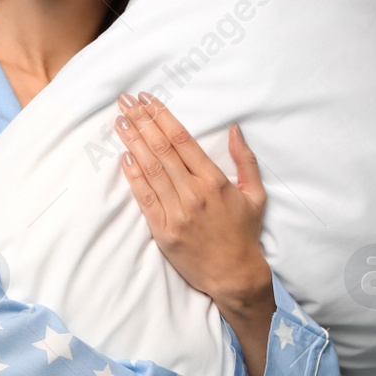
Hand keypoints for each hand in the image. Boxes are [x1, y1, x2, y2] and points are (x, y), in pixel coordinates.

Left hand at [112, 91, 271, 306]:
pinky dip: (133, 176)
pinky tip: (124, 156)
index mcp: (214, 182)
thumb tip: (235, 129)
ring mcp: (176, 212)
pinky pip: (144, 198)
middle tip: (125, 101)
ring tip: (120, 121)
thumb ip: (246, 160)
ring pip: (150, 169)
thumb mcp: (255, 195)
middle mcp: (193, 194)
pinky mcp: (162, 230)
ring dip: (133, 142)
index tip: (147, 100)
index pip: (182, 140)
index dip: (162, 117)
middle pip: (161, 149)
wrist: (234, 275)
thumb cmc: (244, 233)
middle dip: (141, 122)